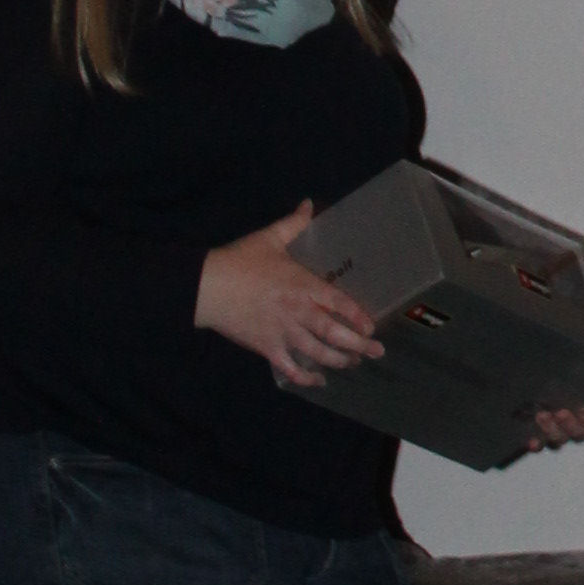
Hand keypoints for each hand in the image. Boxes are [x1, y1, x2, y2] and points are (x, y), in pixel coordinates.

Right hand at [195, 206, 380, 392]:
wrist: (207, 288)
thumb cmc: (240, 261)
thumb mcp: (270, 238)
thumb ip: (294, 223)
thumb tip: (310, 203)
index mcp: (302, 285)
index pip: (338, 302)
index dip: (357, 316)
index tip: (371, 326)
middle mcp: (297, 312)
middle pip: (333, 333)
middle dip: (358, 345)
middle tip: (376, 351)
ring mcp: (282, 333)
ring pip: (316, 353)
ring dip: (338, 360)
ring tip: (354, 363)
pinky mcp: (266, 348)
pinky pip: (290, 367)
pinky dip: (306, 377)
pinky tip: (319, 381)